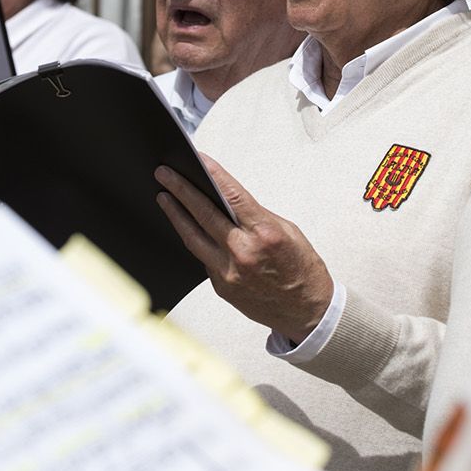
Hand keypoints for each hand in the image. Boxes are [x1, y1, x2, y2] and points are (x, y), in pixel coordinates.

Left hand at [155, 153, 333, 342]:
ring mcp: (229, 272)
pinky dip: (195, 240)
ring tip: (164, 197)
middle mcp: (244, 252)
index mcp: (265, 233)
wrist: (306, 311)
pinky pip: (202, 258)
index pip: (232, 195)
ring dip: (176, 214)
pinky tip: (186, 227)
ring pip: (193, 237)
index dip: (212, 173)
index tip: (197, 159)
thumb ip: (255, 216)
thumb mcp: (288, 231)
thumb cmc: (301, 268)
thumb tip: (226, 201)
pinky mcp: (221, 287)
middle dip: (181, 190)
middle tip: (164, 174)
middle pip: (204, 214)